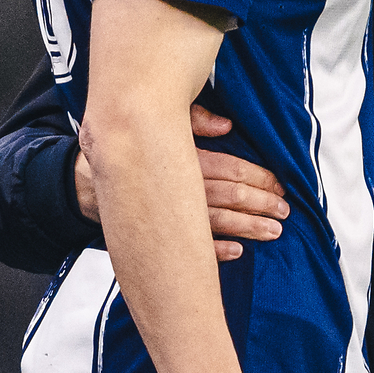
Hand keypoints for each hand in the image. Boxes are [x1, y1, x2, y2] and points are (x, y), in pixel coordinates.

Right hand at [74, 105, 288, 261]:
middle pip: (229, 196)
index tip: (279, 186)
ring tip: (273, 232)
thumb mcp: (160, 122)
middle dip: (261, 204)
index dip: (258, 177)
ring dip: (248, 228)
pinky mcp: (161, 236)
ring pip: (217, 223)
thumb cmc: (131, 145)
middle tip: (284, 211)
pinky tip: (238, 252)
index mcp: (184, 158)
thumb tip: (226, 126)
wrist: (88, 181)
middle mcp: (179, 188)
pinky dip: (216, 251)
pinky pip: (192, 247)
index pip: (229, 169)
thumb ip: (193, 120)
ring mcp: (170, 215)